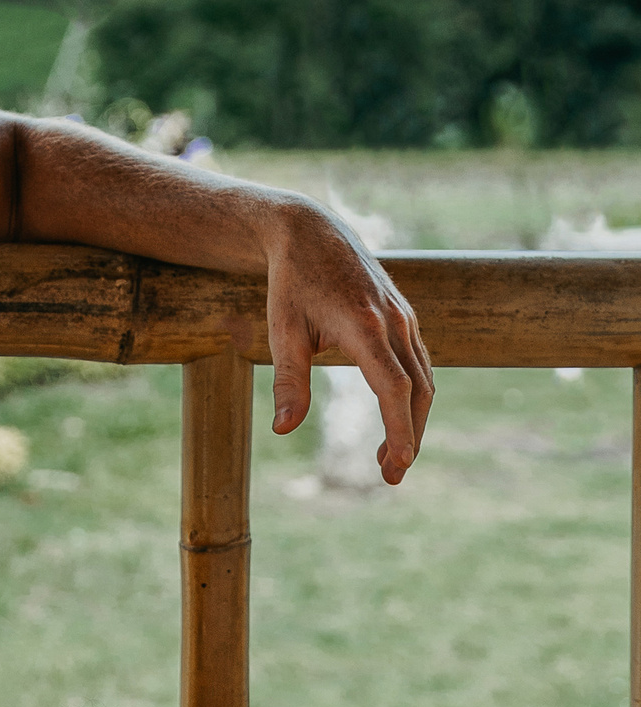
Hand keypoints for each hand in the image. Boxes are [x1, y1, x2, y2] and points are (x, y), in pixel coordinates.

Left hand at [261, 206, 433, 484]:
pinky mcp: (404, 316)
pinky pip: (418, 363)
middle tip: (390, 475)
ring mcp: (404, 316)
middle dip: (409, 436)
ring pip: (424, 378)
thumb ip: (288, 382)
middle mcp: (394, 321)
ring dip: (413, 419)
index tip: (398, 465)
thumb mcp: (282, 331)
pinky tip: (396, 417)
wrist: (311, 231)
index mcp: (365, 325)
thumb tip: (283, 431)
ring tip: (390, 457)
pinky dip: (413, 395)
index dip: (400, 430)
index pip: (394, 389)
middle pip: (418, 390)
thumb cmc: (291, 283)